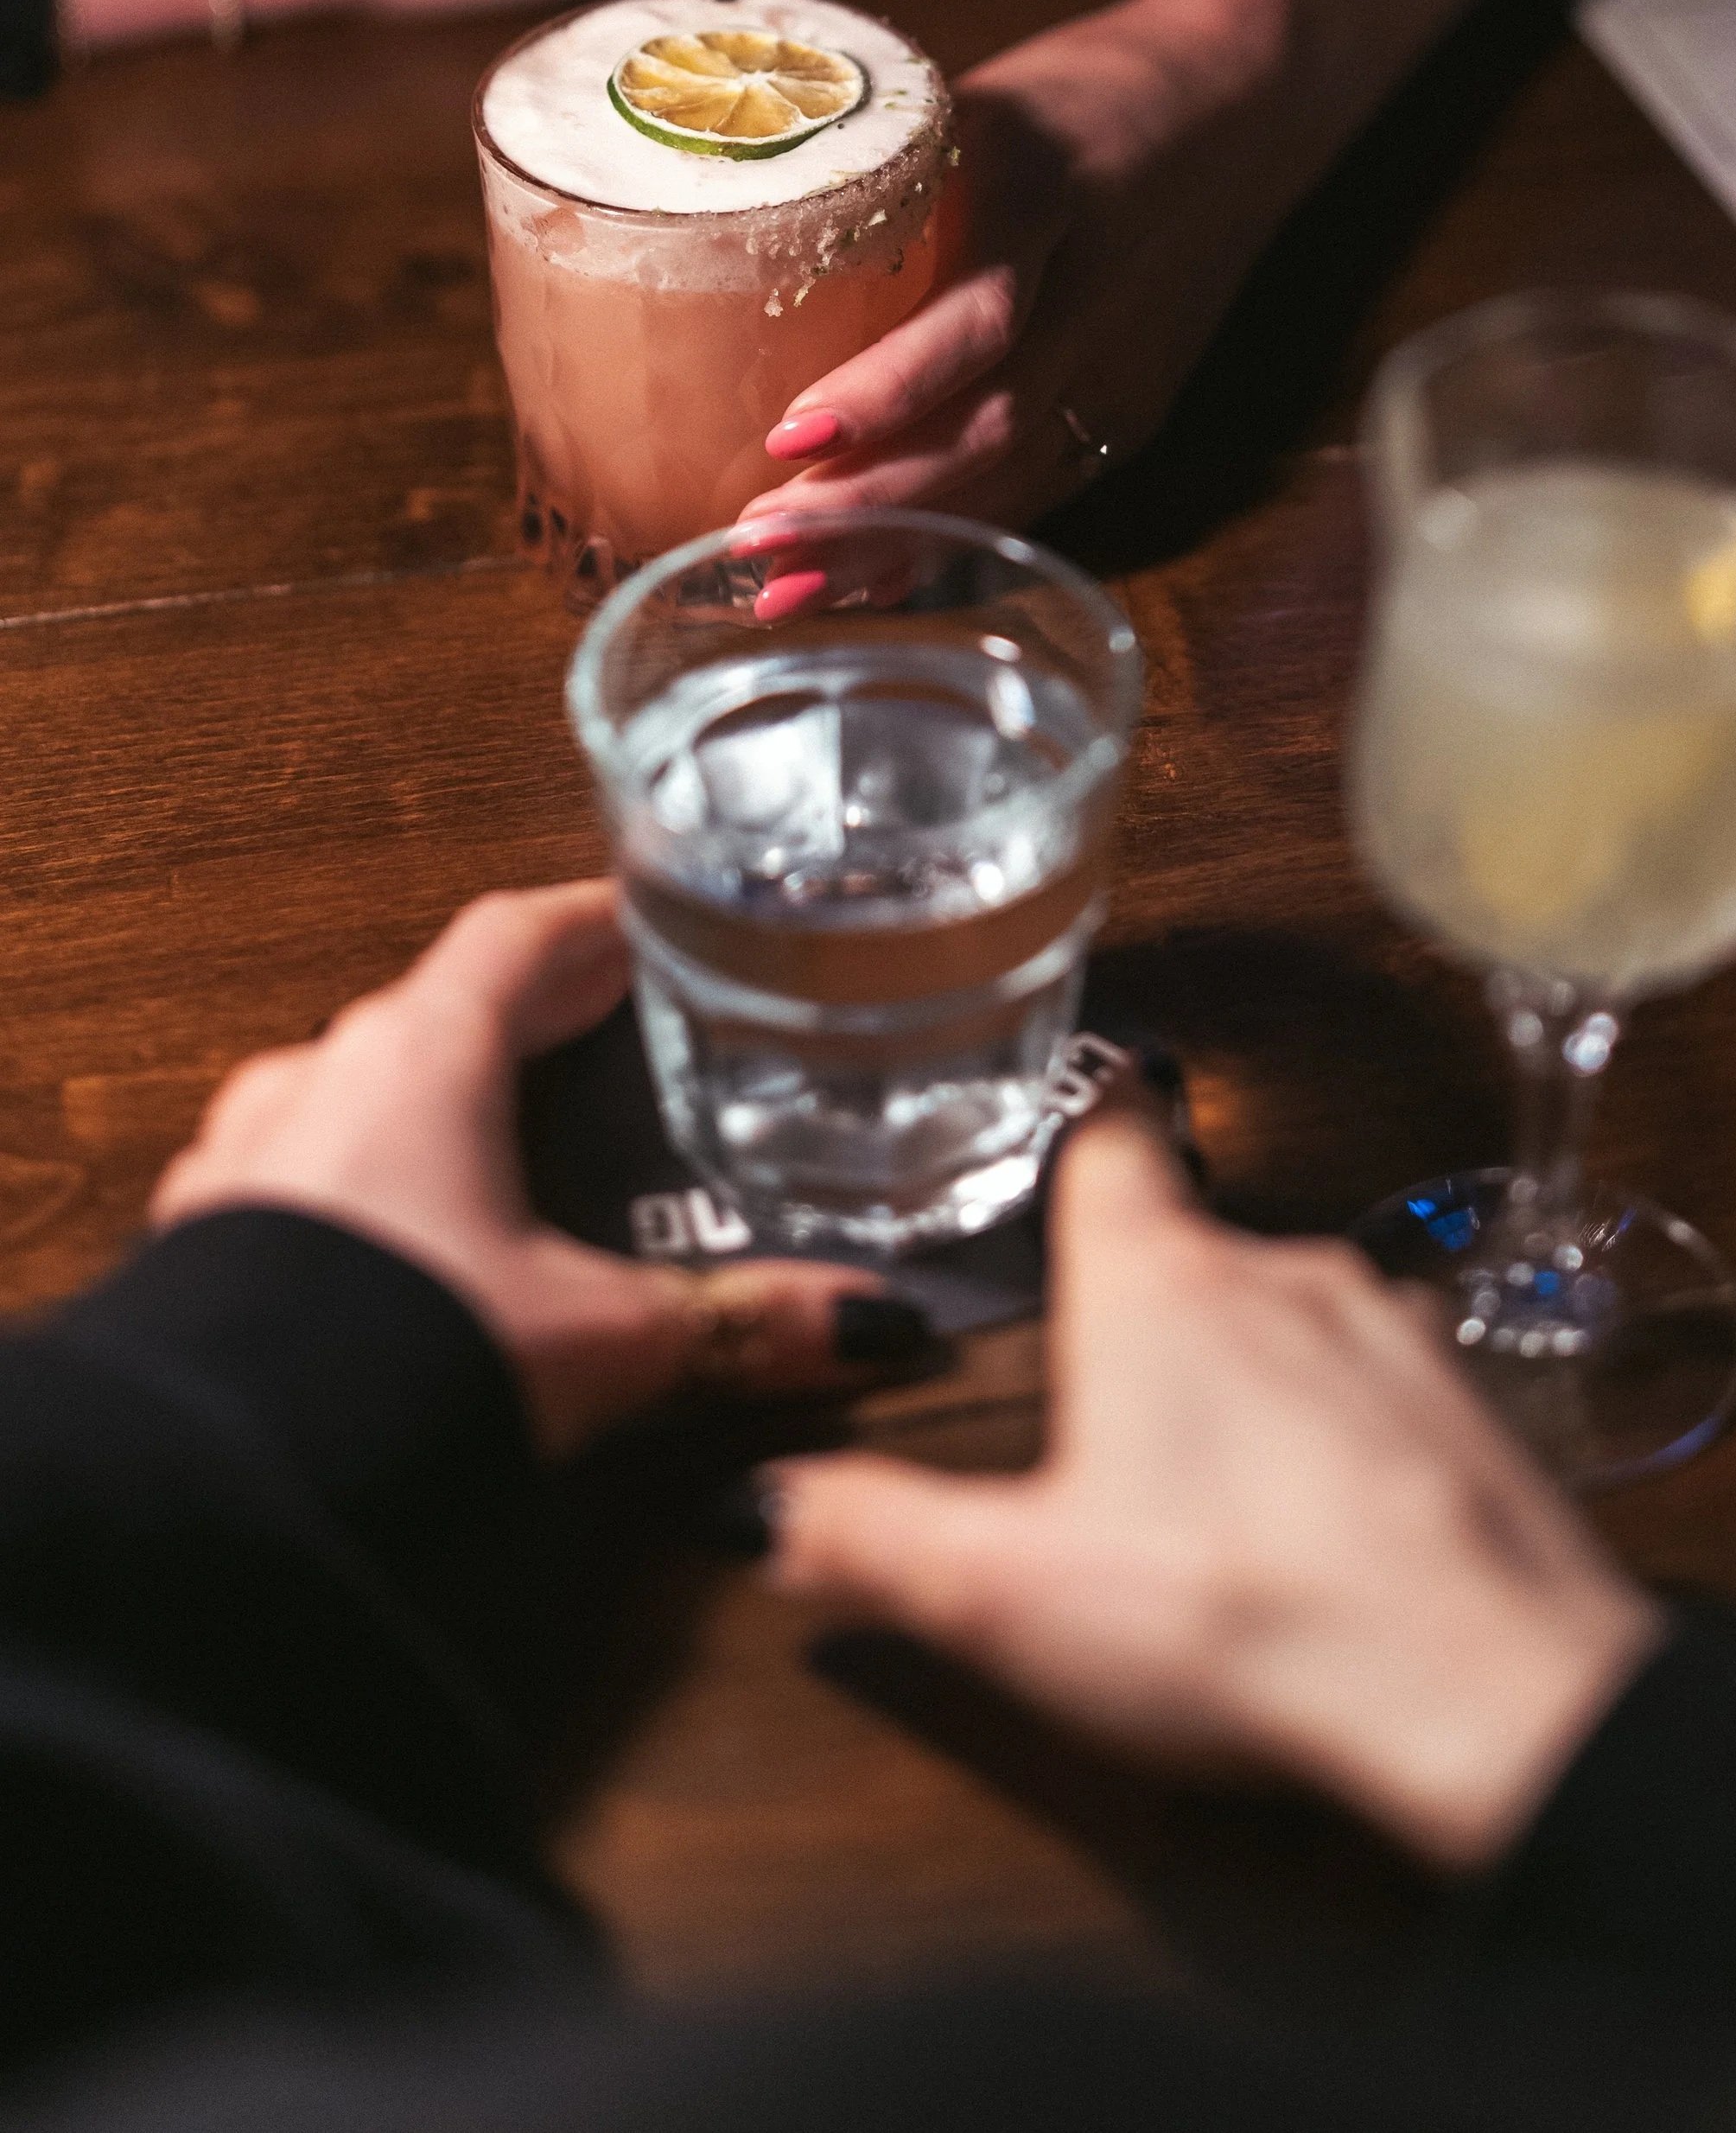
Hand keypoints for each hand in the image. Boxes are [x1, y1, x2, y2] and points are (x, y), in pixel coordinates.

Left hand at [150, 883, 932, 1457]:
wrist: (216, 1491)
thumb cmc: (396, 1367)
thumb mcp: (602, 1343)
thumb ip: (741, 1321)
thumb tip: (872, 1319)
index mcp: (418, 1055)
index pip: (516, 938)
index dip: (589, 923)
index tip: (641, 918)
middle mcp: (314, 1079)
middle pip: (434, 1011)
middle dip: (521, 1020)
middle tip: (601, 1030)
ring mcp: (236, 1160)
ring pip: (350, 1094)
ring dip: (426, 1106)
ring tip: (501, 1148)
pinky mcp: (189, 1248)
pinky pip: (289, 1179)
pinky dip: (357, 1188)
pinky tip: (392, 1251)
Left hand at [740, 0, 1522, 532]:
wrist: (1246, 106)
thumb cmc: (1089, 93)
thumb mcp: (984, 98)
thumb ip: (879, 162)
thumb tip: (720, 211)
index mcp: (1047, 196)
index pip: (978, 317)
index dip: (886, 388)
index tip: (788, 431)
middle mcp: (1093, 300)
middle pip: (987, 427)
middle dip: (868, 502)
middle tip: (755, 543)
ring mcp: (1121, 369)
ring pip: (1006, 480)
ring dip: (893, 546)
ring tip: (784, 591)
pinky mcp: (1131, 412)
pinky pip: (1033, 492)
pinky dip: (947, 543)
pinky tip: (868, 584)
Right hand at [768, 1116, 1661, 1871]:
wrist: (1488, 1690)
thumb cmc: (1243, 1618)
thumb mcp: (1009, 1594)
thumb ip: (873, 1537)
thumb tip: (763, 1505)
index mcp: (1158, 1284)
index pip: (1112, 1141)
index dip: (1088, 1123)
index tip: (1083, 1110)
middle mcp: (1281, 1271)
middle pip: (1196, 1246)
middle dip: (1150, 1310)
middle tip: (1103, 1398)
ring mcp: (1392, 1333)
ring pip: (1295, 1317)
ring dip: (1254, 1376)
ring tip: (1210, 1485)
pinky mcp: (1472, 1410)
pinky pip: (1383, 1393)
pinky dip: (1346, 1439)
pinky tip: (1326, 1528)